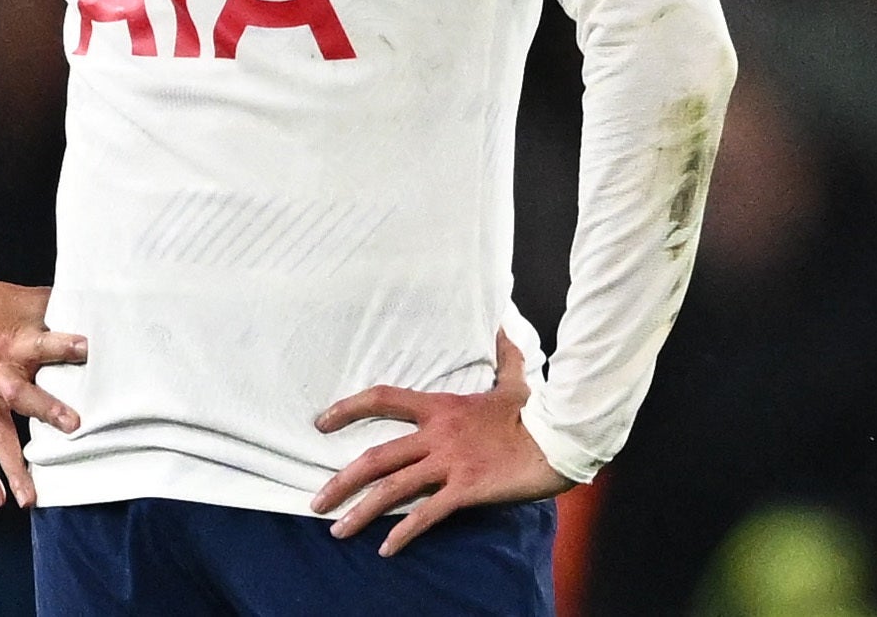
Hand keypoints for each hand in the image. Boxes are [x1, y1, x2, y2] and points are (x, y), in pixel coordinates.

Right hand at [0, 278, 87, 508]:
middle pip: (21, 393)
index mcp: (14, 341)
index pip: (43, 342)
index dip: (63, 345)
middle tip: (72, 425)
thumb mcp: (20, 299)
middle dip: (46, 408)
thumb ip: (53, 307)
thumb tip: (92, 302)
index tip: (86, 347)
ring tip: (30, 498)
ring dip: (13, 467)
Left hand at [309, 330, 572, 556]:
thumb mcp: (515, 380)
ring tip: (336, 530)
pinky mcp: (467, 490)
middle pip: (376, 457)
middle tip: (315, 500)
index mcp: (441, 407)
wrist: (561, 441)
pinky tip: (386, 550)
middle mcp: (437, 434)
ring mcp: (450, 463)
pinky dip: (403, 533)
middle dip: (341, 481)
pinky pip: (427, 515)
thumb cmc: (536, 413)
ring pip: (393, 488)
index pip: (383, 398)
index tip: (320, 421)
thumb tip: (503, 326)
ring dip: (361, 511)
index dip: (348, 408)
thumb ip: (504, 356)